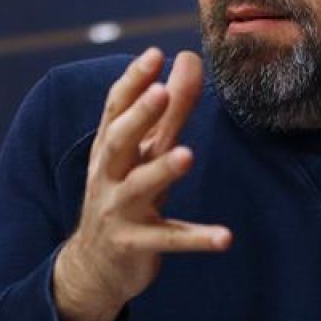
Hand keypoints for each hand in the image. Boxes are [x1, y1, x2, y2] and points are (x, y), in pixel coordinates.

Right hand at [53, 48, 231, 320]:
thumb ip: (169, 108)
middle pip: (118, 141)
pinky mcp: (137, 244)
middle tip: (160, 92)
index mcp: (111, 148)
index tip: (154, 54)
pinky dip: (196, 238)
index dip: (133, 81)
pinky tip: (225, 237)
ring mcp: (120, 211)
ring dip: (162, 171)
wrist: (94, 265)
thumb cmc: (125, 192)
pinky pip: (169, 239)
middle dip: (138, 116)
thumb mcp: (145, 151)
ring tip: (187, 154)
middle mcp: (109, 175)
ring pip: (139, 187)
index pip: (116, 109)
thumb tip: (189, 57)